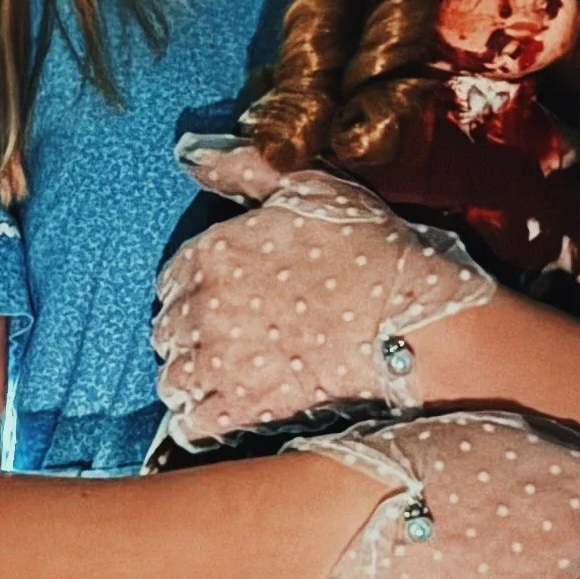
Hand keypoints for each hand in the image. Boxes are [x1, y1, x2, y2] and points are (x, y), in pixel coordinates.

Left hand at [153, 169, 493, 445]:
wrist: (412, 320)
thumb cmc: (367, 249)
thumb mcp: (306, 187)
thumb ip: (242, 168)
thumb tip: (191, 154)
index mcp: (212, 251)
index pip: (170, 280)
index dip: (193, 289)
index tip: (217, 297)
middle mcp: (204, 306)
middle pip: (167, 329)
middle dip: (189, 334)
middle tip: (223, 337)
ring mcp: (221, 361)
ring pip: (172, 378)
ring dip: (190, 378)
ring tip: (220, 376)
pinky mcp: (245, 408)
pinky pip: (194, 424)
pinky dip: (200, 421)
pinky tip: (221, 412)